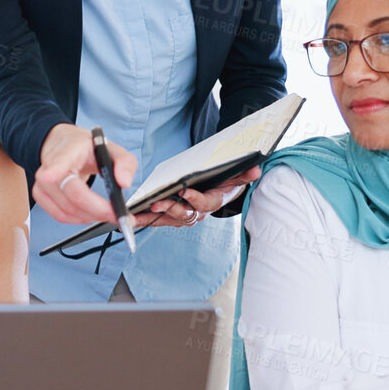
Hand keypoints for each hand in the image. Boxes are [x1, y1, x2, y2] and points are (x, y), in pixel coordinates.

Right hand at [33, 124, 136, 225]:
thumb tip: (124, 182)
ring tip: (108, 213)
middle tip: (119, 215)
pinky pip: (60, 216)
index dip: (53, 171)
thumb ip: (125, 162)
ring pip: (67, 211)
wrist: (64, 146)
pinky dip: (80, 219)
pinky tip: (91, 213)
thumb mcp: (111, 149)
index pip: (58, 161)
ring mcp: (42, 183)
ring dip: (92, 217)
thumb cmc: (86, 149)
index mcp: (69, 151)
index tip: (49, 176)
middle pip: (72, 196)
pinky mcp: (40, 195)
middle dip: (99, 210)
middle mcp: (50, 167)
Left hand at [137, 165, 262, 227]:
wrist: (217, 190)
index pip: (206, 203)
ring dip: (155, 216)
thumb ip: (243, 174)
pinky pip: (159, 219)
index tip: (185, 191)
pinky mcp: (172, 215)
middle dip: (171, 208)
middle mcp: (199, 212)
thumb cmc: (223, 182)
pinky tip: (133, 216)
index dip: (196, 199)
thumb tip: (255, 170)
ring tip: (141, 212)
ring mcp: (185, 215)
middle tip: (157, 202)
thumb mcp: (234, 176)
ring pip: (170, 218)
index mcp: (213, 201)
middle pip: (185, 214)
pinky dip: (146, 218)